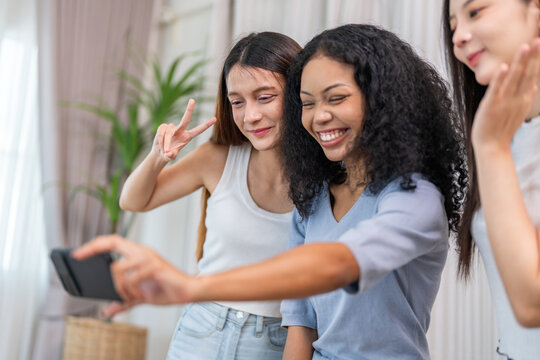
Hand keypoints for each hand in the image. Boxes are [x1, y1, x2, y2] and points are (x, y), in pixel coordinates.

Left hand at [72, 235, 197, 315]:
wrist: (187, 291)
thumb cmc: (166, 289)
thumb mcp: (139, 297)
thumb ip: (123, 301)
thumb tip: (107, 310)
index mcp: (138, 254)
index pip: (113, 242)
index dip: (95, 245)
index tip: (78, 253)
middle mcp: (142, 252)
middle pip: (113, 241)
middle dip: (93, 247)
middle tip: (78, 256)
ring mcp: (149, 258)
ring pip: (118, 267)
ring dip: (118, 287)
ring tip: (128, 297)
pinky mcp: (155, 266)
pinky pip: (132, 278)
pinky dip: (131, 291)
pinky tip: (138, 296)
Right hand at [153, 99, 215, 160]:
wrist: (160, 152)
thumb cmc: (169, 154)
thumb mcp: (171, 156)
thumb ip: (171, 156)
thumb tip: (168, 154)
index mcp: (187, 137)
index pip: (198, 130)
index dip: (206, 125)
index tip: (215, 119)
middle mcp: (180, 130)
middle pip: (186, 119)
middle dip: (189, 109)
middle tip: (192, 100)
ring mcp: (172, 127)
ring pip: (169, 132)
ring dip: (166, 142)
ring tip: (165, 150)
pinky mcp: (163, 127)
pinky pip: (161, 132)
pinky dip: (160, 140)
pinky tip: (160, 144)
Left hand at [472, 38, 539, 151]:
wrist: (492, 147)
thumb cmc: (502, 129)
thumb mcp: (518, 112)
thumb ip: (525, 97)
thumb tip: (533, 85)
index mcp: (524, 99)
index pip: (532, 74)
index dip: (535, 59)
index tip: (538, 42)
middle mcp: (517, 99)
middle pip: (527, 74)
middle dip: (532, 57)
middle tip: (537, 39)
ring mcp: (505, 102)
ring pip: (514, 79)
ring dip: (519, 63)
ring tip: (524, 47)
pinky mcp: (491, 106)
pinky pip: (496, 90)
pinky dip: (500, 79)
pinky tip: (503, 67)